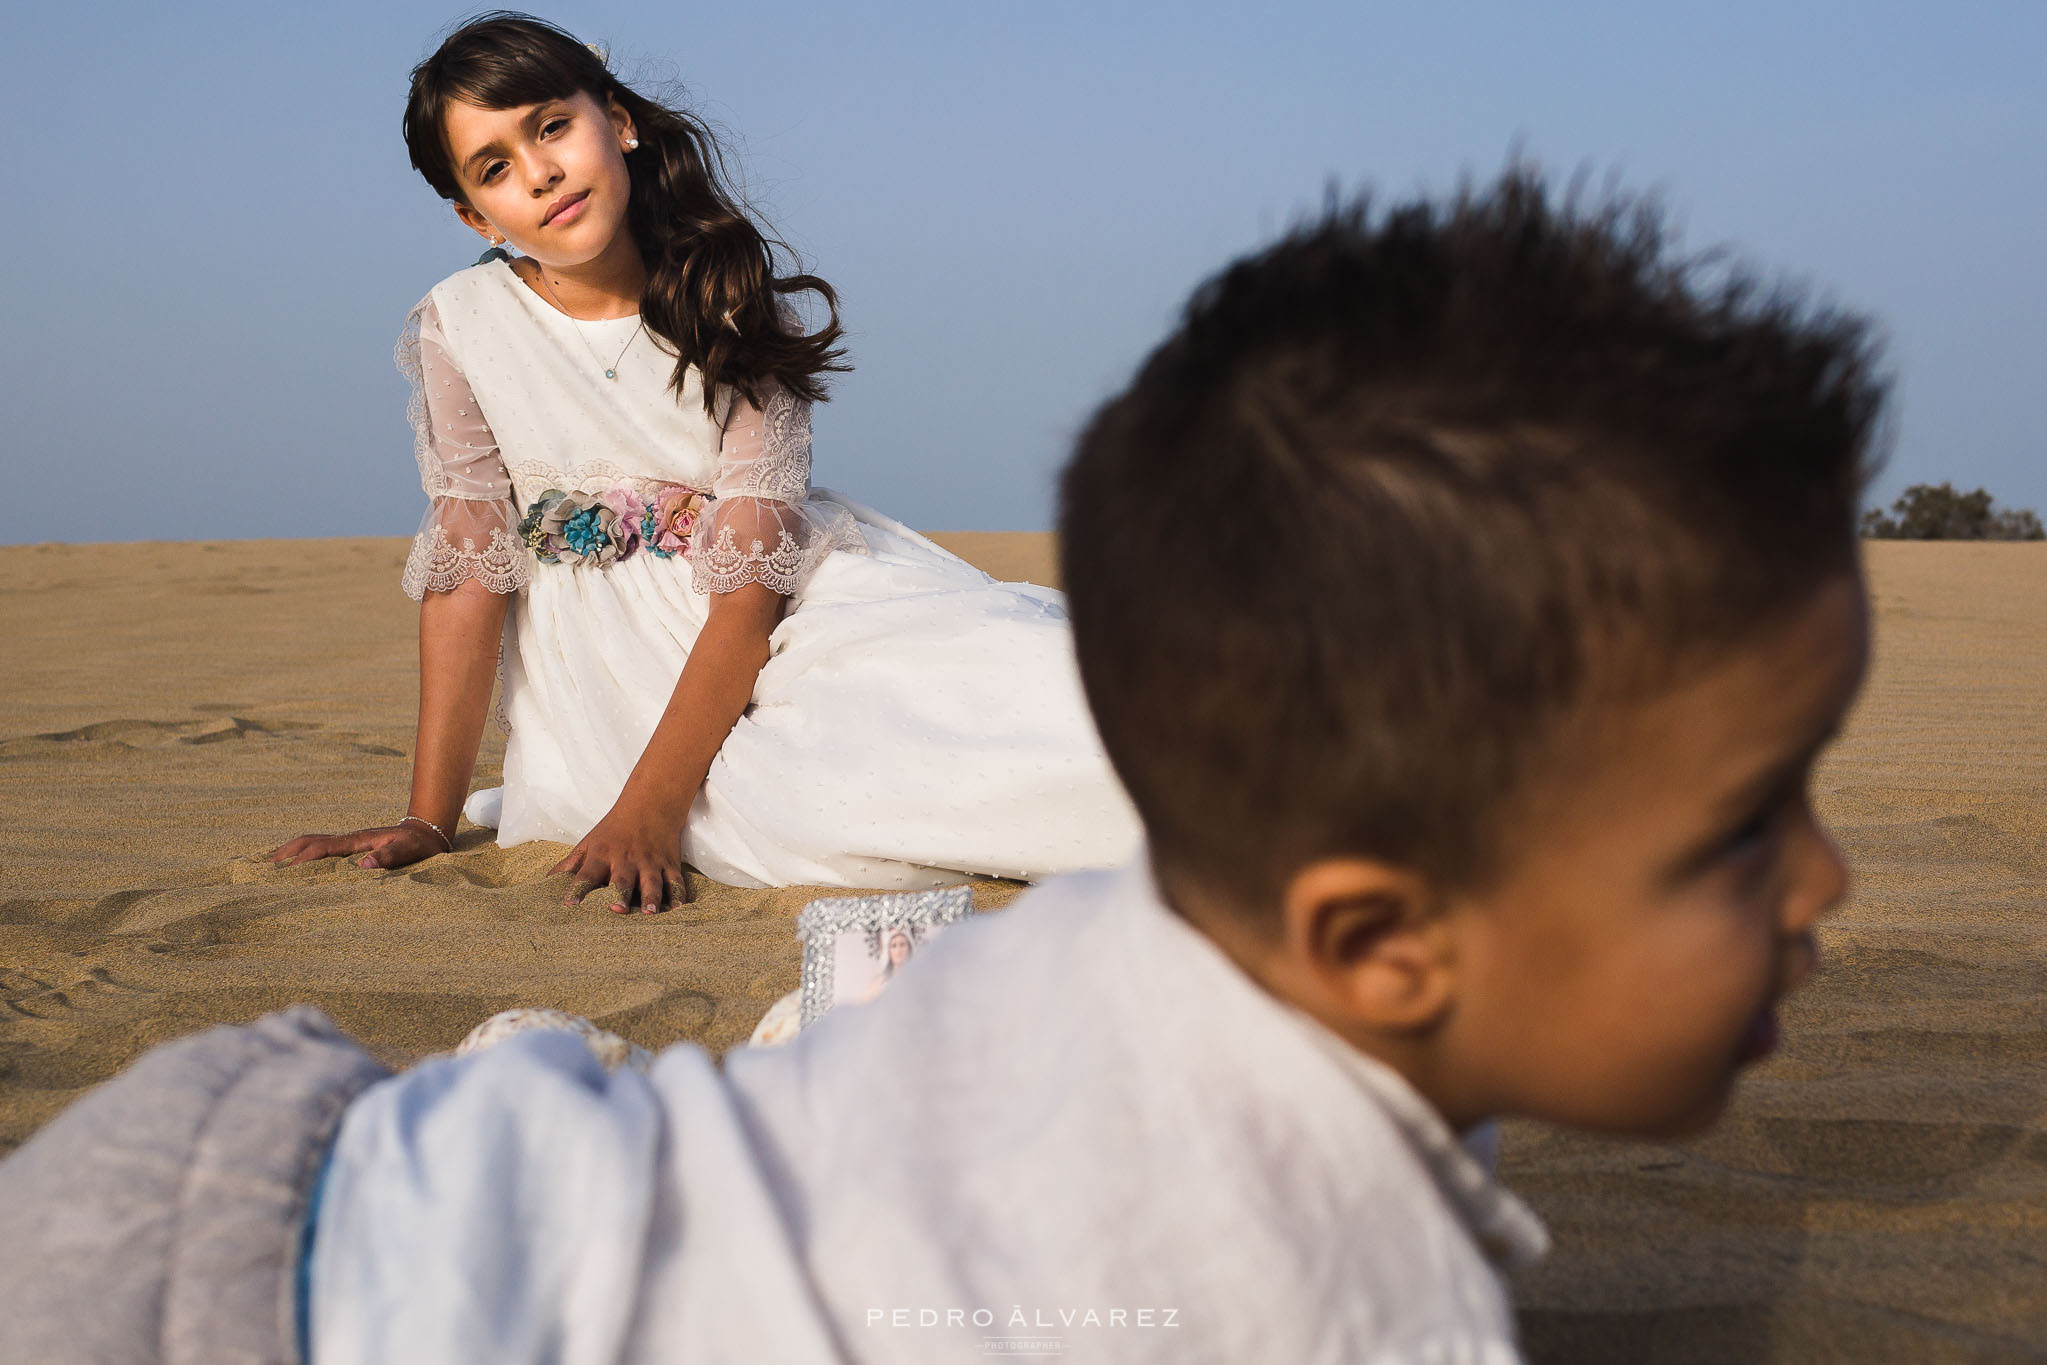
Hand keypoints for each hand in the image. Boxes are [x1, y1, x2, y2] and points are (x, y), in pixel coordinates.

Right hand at [266, 823, 444, 869]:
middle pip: (309, 841)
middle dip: (286, 852)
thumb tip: (363, 864)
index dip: (303, 859)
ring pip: (311, 842)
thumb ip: (388, 857)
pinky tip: (294, 863)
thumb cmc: (418, 845)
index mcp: (356, 841)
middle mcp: (347, 839)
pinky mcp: (349, 846)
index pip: (322, 848)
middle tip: (262, 867)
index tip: (285, 872)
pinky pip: (320, 848)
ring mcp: (347, 842)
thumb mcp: (407, 852)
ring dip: (289, 851)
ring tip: (267, 865)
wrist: (426, 833)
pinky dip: (302, 853)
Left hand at [551, 801, 692, 914]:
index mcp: (602, 855)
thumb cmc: (614, 829)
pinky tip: (679, 909)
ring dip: (650, 897)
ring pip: (651, 881)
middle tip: (616, 911)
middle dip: (619, 894)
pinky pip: (675, 880)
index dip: (577, 890)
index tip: (569, 905)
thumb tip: (544, 884)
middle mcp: (626, 858)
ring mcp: (650, 861)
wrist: (651, 802)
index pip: (586, 874)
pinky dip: (678, 895)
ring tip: (649, 913)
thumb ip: (569, 865)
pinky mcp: (669, 863)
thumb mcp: (589, 843)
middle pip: (622, 879)